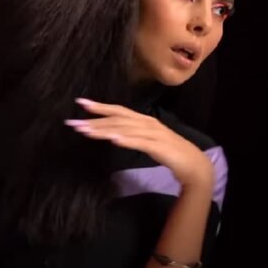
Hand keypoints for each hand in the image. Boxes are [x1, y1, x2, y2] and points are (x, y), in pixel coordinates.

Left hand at [65, 98, 214, 191]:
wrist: (194, 164)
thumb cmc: (170, 152)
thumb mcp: (148, 141)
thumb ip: (132, 135)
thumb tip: (113, 134)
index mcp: (144, 121)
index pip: (118, 111)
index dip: (100, 107)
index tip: (81, 103)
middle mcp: (147, 123)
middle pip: (117, 119)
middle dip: (94, 120)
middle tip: (73, 122)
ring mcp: (153, 134)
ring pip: (124, 129)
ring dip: (103, 130)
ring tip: (85, 131)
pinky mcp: (158, 146)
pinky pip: (139, 142)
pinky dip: (126, 140)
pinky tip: (113, 140)